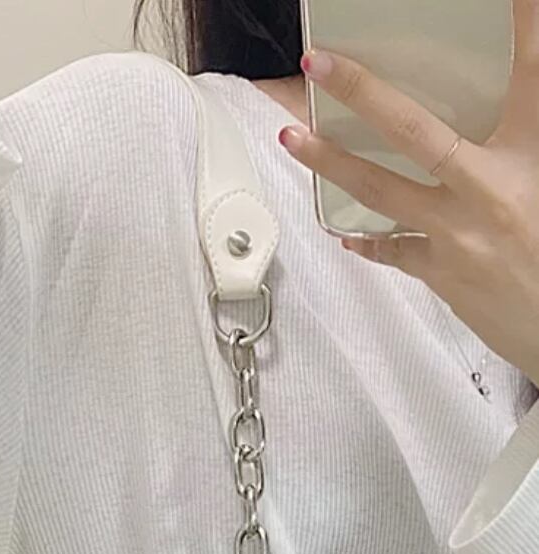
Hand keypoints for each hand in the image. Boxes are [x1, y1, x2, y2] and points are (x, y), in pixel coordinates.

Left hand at [278, 0, 538, 384]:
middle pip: (416, 131)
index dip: (521, 25)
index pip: (529, 75)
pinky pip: (394, 249)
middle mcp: (489, 191)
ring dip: (331, 162)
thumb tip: (473, 148)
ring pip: (381, 190)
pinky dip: (369, 239)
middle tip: (322, 65)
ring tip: (293, 138)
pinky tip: (343, 233)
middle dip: (364, 93)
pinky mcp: (442, 273)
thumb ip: (522, 142)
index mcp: (532, 158)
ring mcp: (458, 236)